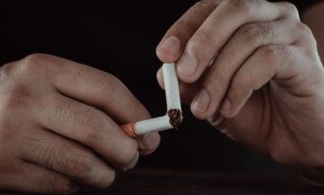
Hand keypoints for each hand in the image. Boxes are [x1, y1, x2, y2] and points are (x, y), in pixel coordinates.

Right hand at [0, 54, 159, 192]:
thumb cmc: (11, 102)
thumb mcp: (46, 85)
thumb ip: (89, 102)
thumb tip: (139, 131)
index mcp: (42, 68)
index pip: (106, 89)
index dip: (136, 113)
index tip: (150, 130)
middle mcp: (27, 98)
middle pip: (99, 130)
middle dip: (127, 150)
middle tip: (132, 156)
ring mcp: (12, 136)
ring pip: (84, 164)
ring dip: (106, 173)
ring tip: (106, 170)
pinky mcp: (3, 170)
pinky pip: (61, 185)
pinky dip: (78, 185)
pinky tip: (72, 175)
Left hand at [156, 0, 323, 180]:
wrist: (290, 140)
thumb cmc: (252, 112)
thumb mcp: (210, 97)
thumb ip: (190, 83)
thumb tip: (165, 73)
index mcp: (244, 20)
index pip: (209, 9)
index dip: (184, 28)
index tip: (164, 54)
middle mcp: (270, 18)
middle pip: (232, 10)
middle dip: (201, 43)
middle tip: (184, 74)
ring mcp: (292, 35)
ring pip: (247, 38)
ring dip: (218, 76)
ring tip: (204, 107)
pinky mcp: (306, 59)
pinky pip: (269, 59)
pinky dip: (241, 85)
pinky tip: (230, 107)